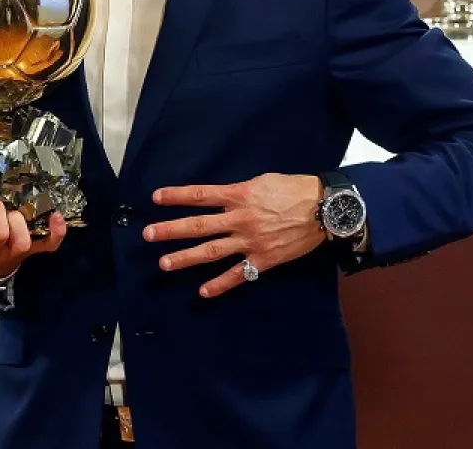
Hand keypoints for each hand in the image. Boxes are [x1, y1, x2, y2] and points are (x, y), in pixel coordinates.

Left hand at [144, 174, 325, 297]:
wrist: (325, 209)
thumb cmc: (294, 189)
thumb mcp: (263, 181)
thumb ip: (239, 191)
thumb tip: (222, 197)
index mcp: (239, 195)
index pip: (200, 195)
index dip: (176, 196)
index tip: (155, 198)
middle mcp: (240, 219)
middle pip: (198, 226)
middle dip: (171, 230)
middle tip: (148, 235)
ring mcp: (250, 242)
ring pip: (212, 252)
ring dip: (186, 258)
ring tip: (164, 264)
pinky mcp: (263, 260)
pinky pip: (238, 275)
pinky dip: (220, 284)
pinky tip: (202, 292)